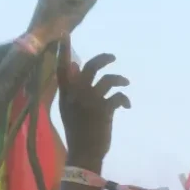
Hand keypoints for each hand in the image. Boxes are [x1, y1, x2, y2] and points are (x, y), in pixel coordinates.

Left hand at [28, 0, 98, 45]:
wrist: (37, 39)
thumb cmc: (56, 26)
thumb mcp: (76, 16)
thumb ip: (88, 3)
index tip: (76, 3)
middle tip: (78, 13)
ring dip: (73, 2)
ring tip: (72, 17)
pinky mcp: (44, 1)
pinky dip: (67, 4)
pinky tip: (67, 14)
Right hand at [57, 40, 129, 169]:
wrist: (83, 155)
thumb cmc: (76, 134)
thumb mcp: (69, 110)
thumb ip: (72, 89)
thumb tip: (77, 66)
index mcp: (66, 94)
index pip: (62, 68)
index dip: (64, 51)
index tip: (65, 34)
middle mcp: (77, 94)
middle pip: (91, 68)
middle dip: (103, 59)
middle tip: (112, 57)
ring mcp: (91, 101)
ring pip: (108, 80)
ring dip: (120, 79)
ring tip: (125, 82)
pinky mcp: (104, 110)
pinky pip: (118, 96)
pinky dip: (124, 99)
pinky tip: (126, 105)